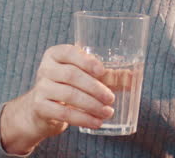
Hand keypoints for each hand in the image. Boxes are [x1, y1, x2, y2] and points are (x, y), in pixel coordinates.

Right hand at [0, 44, 115, 154]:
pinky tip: (96, 122)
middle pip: (72, 75)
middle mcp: (45, 68)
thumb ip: (107, 76)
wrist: (41, 108)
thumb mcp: (83, 77)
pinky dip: (83, 118)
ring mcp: (41, 88)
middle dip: (95, 87)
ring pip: (69, 95)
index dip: (86, 61)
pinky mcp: (40, 107)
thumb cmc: (68, 87)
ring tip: (108, 112)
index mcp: (56, 54)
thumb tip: (133, 77)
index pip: (69, 52)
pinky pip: (64, 113)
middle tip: (111, 98)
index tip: (102, 71)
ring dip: (92, 105)